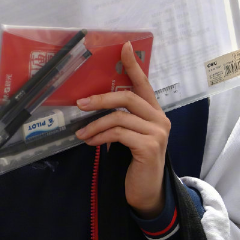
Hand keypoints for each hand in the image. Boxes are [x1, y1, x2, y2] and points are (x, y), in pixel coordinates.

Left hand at [75, 42, 170, 217]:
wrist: (146, 192)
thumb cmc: (132, 161)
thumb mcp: (126, 135)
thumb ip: (119, 118)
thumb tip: (91, 102)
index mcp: (153, 111)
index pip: (143, 83)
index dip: (133, 64)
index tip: (123, 46)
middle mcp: (159, 118)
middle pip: (127, 97)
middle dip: (100, 99)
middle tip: (80, 104)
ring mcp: (158, 132)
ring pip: (119, 117)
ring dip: (95, 124)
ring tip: (81, 134)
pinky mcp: (151, 146)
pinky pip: (118, 133)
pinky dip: (100, 136)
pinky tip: (91, 142)